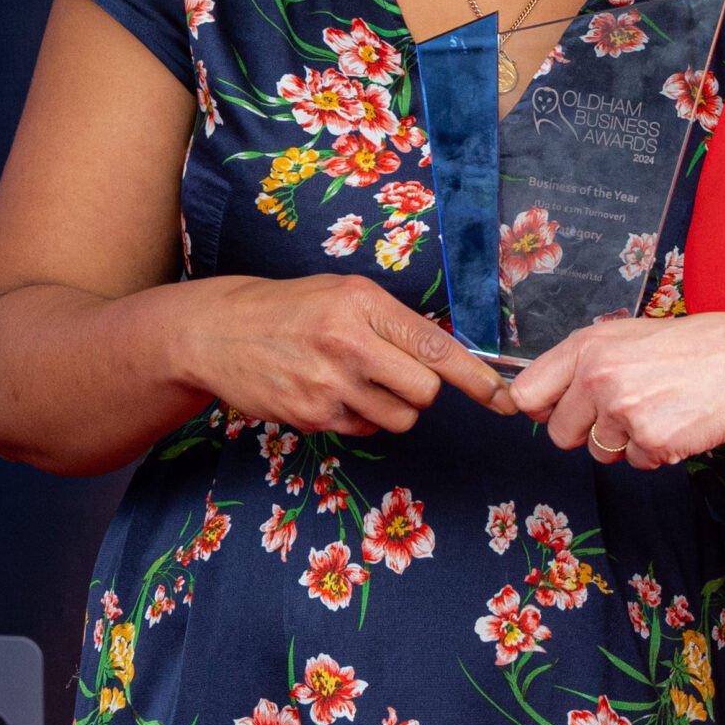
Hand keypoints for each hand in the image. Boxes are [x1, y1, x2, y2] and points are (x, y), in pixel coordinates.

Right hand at [182, 274, 517, 434]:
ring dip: (391, 407)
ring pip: (399, 419)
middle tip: (396, 375)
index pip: (436, 348)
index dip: (477, 379)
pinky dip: (359, 418)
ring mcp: (328, 385)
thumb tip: (450, 359)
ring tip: (357, 381)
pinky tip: (332, 393)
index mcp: (363, 304)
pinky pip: (364, 430)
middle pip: (425, 393)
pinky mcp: (310, 416)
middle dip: (422, 391)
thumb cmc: (292, 308)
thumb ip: (395, 322)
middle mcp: (348, 343)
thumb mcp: (345, 293)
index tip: (505, 400)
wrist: (218, 332)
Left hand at [512, 312, 724, 469]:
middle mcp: (598, 377)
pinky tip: (675, 422)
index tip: (556, 411)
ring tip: (657, 409)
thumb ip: (584, 364)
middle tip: (622, 411)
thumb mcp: (627, 336)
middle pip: (559, 433)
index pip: (527, 393)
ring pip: (598, 452)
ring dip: (624, 442)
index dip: (542, 408)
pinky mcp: (650, 442)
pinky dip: (653, 451)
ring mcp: (623, 412)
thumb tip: (547, 398)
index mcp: (587, 346)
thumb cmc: (690, 348)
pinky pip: (634, 462)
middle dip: (586, 431)